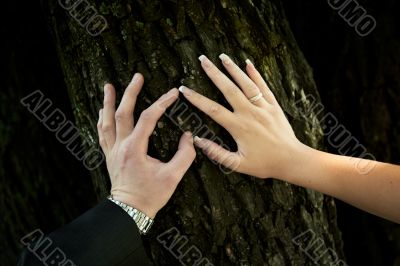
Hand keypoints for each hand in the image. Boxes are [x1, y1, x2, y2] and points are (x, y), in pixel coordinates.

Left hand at [97, 73, 195, 217]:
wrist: (130, 210)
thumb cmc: (151, 195)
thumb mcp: (173, 176)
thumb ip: (184, 155)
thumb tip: (189, 137)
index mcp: (135, 148)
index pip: (148, 118)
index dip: (162, 103)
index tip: (173, 93)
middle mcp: (120, 146)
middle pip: (122, 113)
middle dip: (130, 92)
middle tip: (137, 77)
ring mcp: (112, 150)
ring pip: (106, 121)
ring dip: (108, 102)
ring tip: (108, 86)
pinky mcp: (109, 156)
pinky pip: (102, 133)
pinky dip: (102, 119)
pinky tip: (102, 110)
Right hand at [179, 54, 302, 178]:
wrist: (292, 160)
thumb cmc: (264, 164)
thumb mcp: (238, 164)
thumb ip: (217, 153)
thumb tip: (198, 141)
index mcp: (238, 127)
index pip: (212, 109)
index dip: (196, 99)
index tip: (184, 89)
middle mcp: (249, 113)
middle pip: (228, 89)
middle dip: (214, 73)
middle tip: (202, 59)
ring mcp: (263, 107)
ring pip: (246, 83)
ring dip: (233, 69)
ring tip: (222, 56)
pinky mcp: (274, 106)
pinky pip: (263, 87)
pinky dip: (256, 74)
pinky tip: (248, 63)